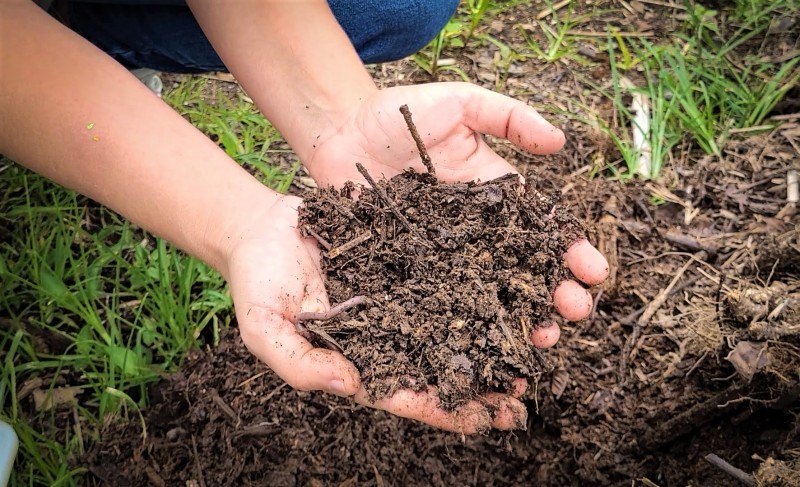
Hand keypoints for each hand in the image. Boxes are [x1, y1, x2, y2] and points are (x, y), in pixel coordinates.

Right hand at [225, 196, 599, 433]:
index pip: (406, 394)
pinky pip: (447, 269)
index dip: (443, 410)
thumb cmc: (257, 283)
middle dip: (480, 384)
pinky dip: (478, 279)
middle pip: (440, 363)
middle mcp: (388, 330)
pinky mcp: (406, 255)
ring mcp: (400, 294)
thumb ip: (300, 363)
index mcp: (359, 359)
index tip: (482, 420)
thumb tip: (348, 385)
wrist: (260, 226)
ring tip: (534, 342)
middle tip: (523, 395)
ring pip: (453, 319)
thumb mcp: (265, 329)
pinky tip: (510, 280)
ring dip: (491, 334)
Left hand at [306, 82, 608, 346]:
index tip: (595, 272)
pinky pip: (436, 301)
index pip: (542, 229)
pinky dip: (460, 326)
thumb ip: (508, 117)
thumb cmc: (401, 113)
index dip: (572, 251)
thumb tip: (560, 142)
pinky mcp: (406, 270)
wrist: (340, 133)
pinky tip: (481, 347)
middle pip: (524, 271)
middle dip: (556, 294)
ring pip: (488, 295)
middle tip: (576, 313)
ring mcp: (442, 256)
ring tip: (544, 339)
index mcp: (496, 198)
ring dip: (519, 319)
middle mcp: (475, 234)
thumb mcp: (461, 103)